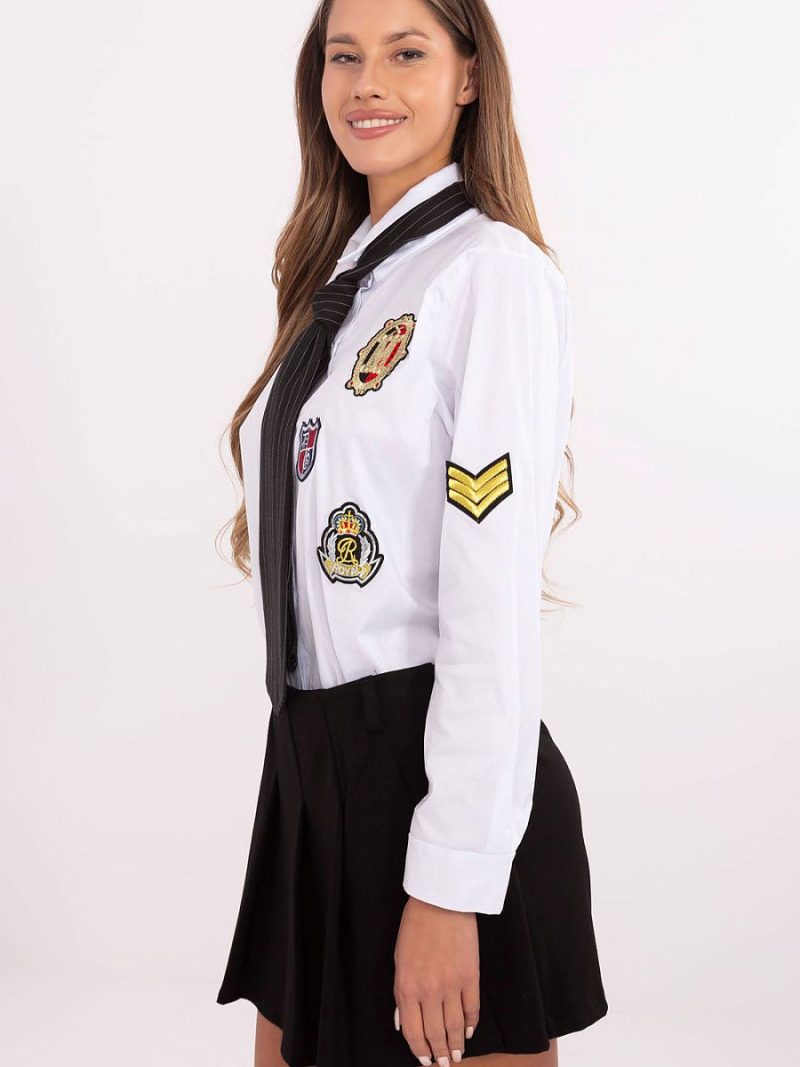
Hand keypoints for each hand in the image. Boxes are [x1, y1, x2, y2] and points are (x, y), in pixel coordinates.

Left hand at [393, 895, 479, 1065]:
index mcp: (407, 987)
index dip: (418, 1050)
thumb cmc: (415, 926)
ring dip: (456, 1044)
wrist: (440, 902)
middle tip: (444, 1064)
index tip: (424, 1060)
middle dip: (439, 1053)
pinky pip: (472, 1008)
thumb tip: (403, 1021)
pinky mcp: (470, 976)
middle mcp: (429, 991)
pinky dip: (471, 1023)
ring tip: (457, 1056)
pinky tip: (469, 1032)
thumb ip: (401, 993)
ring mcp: (451, 985)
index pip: (412, 1031)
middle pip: (435, 1033)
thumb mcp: (399, 960)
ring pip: (455, 1026)